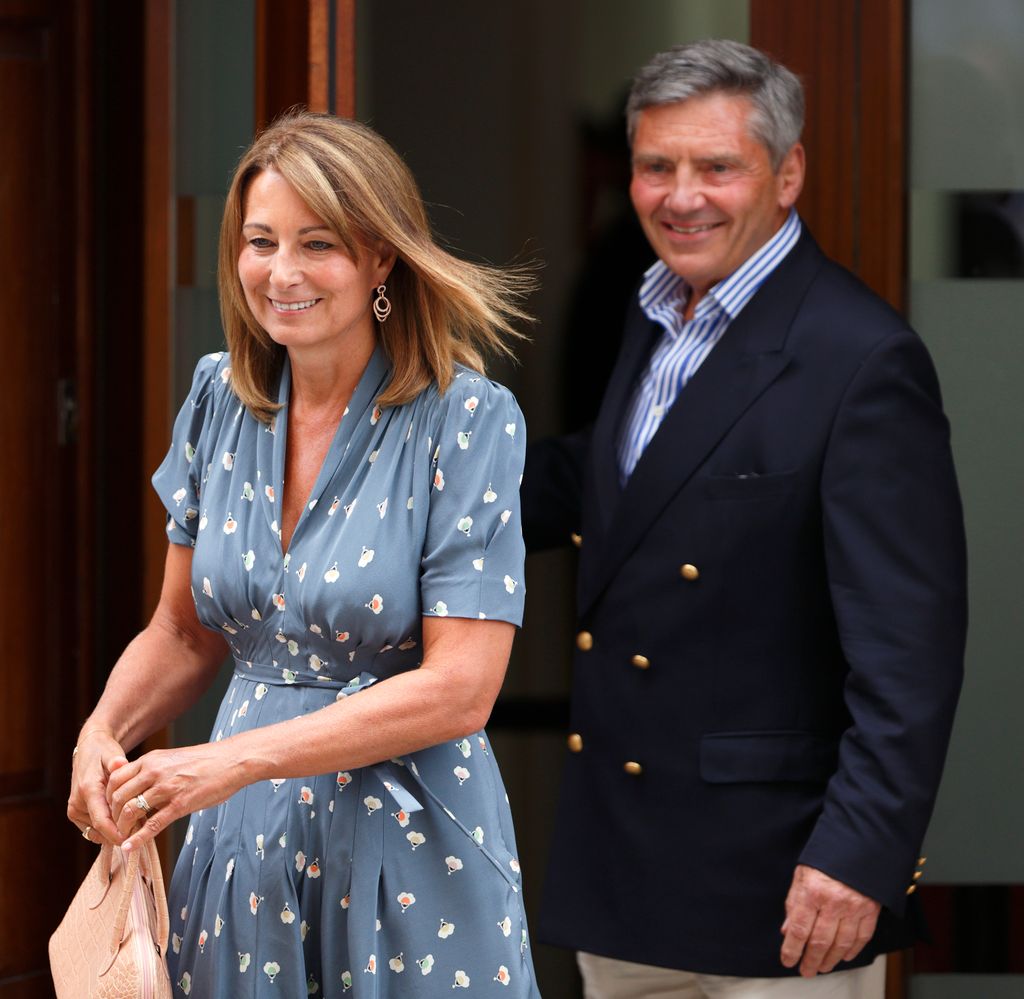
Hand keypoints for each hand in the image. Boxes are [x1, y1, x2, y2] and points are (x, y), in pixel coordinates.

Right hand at [67, 729, 129, 844]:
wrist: (88, 750)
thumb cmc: (104, 752)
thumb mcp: (112, 753)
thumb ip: (116, 762)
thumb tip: (120, 763)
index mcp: (87, 790)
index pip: (101, 821)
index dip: (116, 833)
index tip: (132, 838)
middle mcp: (78, 803)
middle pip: (100, 829)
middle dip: (120, 833)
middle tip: (142, 831)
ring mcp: (75, 810)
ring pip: (97, 832)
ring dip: (114, 832)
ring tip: (136, 824)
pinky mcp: (76, 814)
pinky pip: (93, 829)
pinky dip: (108, 829)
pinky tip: (124, 822)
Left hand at [105, 743, 242, 850]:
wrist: (233, 760)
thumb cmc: (206, 761)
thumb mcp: (172, 758)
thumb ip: (151, 770)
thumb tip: (133, 786)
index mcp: (151, 759)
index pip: (114, 779)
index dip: (107, 798)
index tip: (110, 811)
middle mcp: (154, 771)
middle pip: (118, 797)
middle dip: (112, 817)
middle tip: (115, 828)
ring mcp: (167, 787)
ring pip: (131, 810)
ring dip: (123, 828)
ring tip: (122, 838)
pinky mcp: (181, 803)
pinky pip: (152, 824)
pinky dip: (137, 839)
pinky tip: (130, 847)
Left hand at [780, 864, 880, 975]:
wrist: (858, 843)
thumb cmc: (826, 857)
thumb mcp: (802, 874)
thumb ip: (794, 902)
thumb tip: (787, 930)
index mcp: (812, 891)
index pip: (799, 929)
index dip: (792, 949)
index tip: (787, 960)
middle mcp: (833, 902)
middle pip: (820, 941)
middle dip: (811, 960)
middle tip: (806, 971)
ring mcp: (854, 908)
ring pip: (841, 944)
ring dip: (830, 960)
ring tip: (822, 967)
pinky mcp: (870, 910)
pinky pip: (862, 937)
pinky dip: (852, 950)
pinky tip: (844, 956)